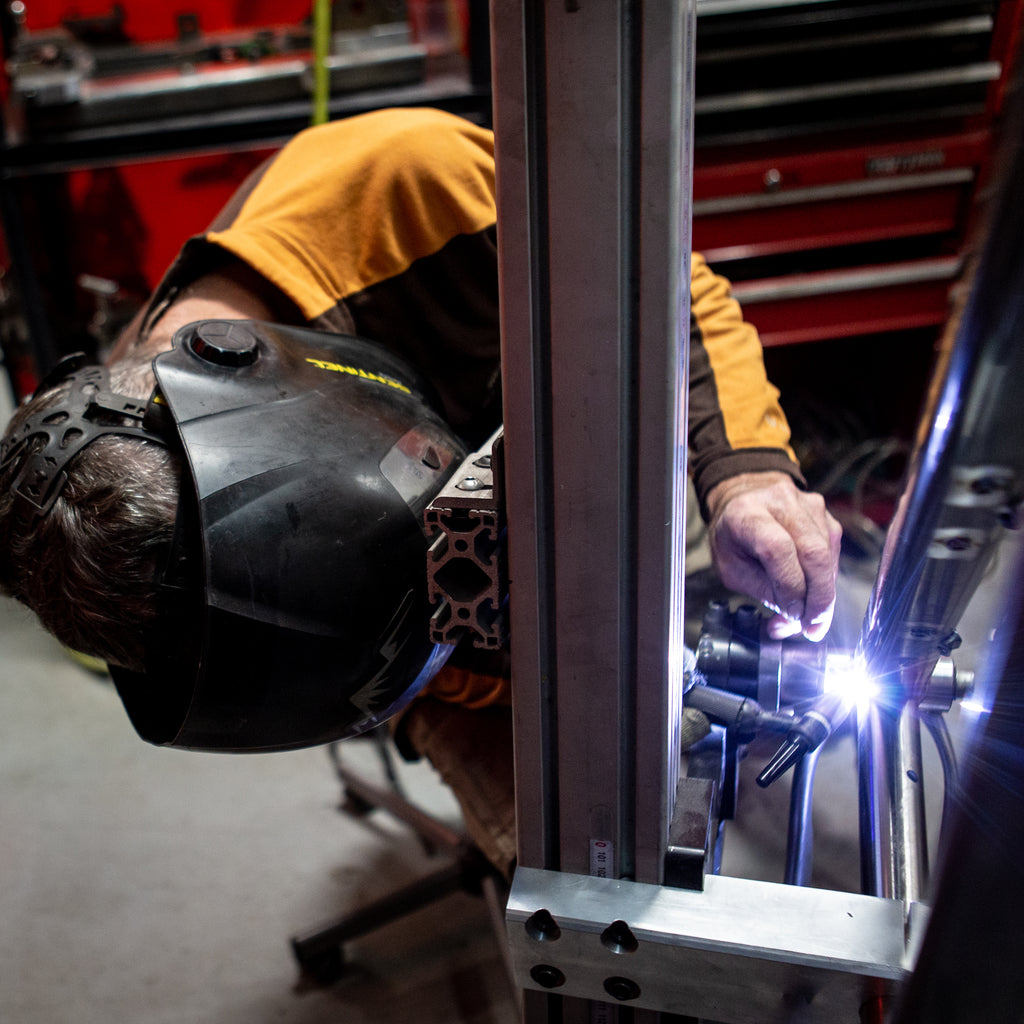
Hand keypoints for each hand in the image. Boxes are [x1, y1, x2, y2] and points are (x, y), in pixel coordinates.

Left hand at [705, 471, 841, 641]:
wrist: (744, 498)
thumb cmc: (733, 535)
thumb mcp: (732, 568)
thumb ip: (763, 593)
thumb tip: (791, 623)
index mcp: (748, 513)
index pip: (778, 550)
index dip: (790, 587)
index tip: (792, 615)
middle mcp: (782, 503)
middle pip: (814, 553)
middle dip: (818, 599)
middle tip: (812, 629)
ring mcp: (809, 506)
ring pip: (828, 556)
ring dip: (823, 594)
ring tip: (808, 617)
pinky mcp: (826, 515)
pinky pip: (834, 554)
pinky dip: (826, 581)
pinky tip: (813, 594)